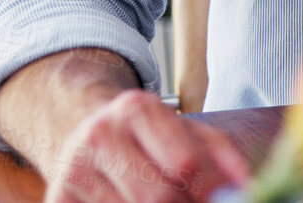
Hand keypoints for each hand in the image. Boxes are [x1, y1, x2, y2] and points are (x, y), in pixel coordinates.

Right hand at [41, 88, 250, 201]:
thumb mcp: (186, 132)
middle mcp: (99, 134)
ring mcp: (73, 169)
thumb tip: (245, 187)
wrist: (85, 135)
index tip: (223, 201)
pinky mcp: (57, 199)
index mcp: (137, 109)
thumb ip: (220, 155)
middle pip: (158, 196)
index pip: (184, 163)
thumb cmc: (146, 138)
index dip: (209, 193)